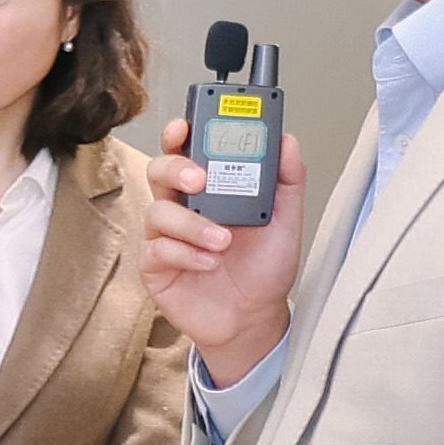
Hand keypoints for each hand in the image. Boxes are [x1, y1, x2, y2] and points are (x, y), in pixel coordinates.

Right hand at [139, 109, 305, 388]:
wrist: (254, 318)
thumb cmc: (263, 270)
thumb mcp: (286, 222)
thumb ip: (288, 181)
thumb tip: (287, 142)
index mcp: (212, 189)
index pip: (188, 150)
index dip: (181, 133)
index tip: (187, 126)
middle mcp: (185, 206)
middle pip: (160, 170)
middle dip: (177, 168)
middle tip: (202, 180)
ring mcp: (167, 235)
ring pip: (159, 211)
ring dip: (193, 224)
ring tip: (222, 242)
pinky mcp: (155, 265)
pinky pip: (159, 249)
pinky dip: (186, 254)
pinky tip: (209, 263)